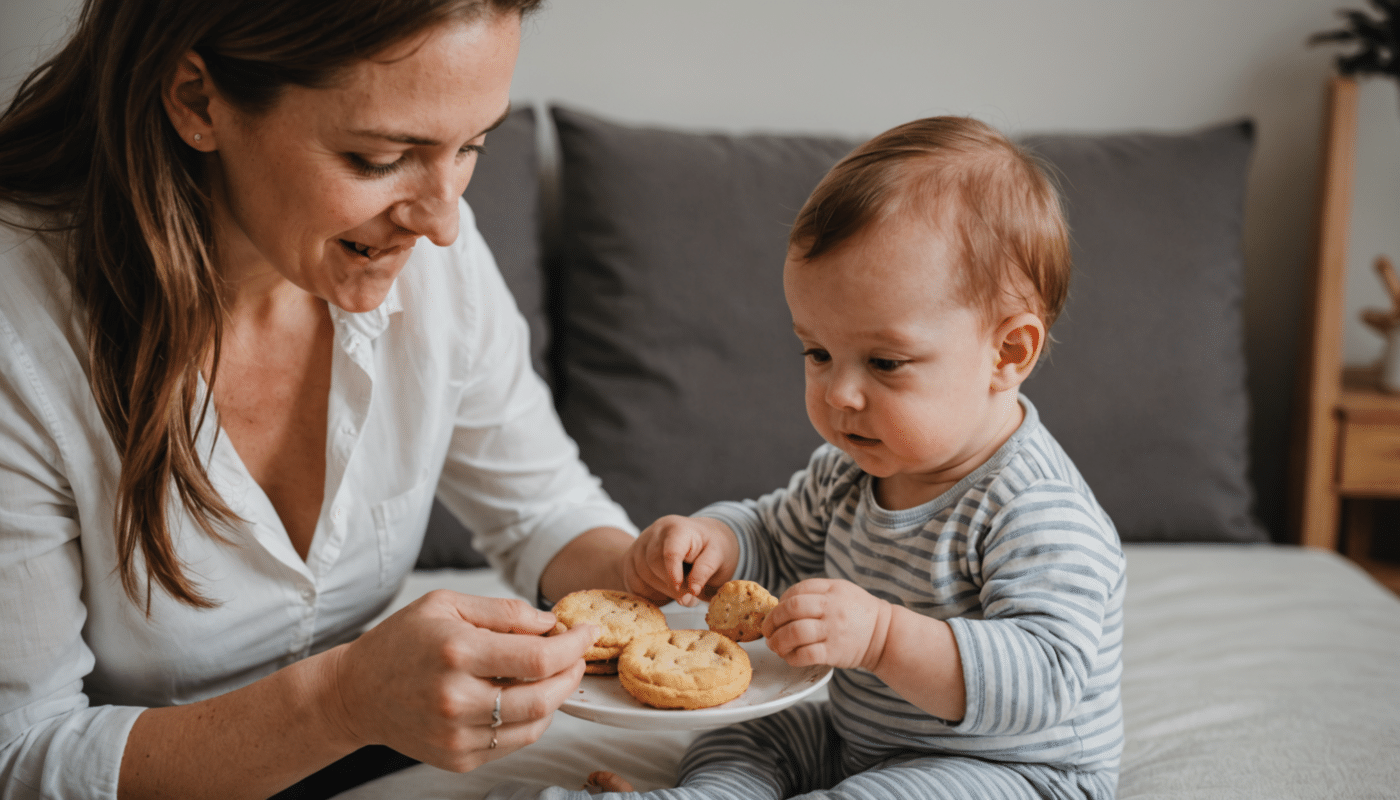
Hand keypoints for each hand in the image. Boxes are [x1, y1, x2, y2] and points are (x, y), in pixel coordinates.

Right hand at [324, 591, 597, 772]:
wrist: (355, 693)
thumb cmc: (401, 641)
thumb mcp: (447, 604)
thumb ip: (504, 612)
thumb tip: (552, 623)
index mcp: (456, 653)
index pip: (537, 658)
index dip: (572, 646)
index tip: (588, 632)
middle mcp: (457, 699)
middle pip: (543, 697)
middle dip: (571, 673)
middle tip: (577, 654)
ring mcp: (456, 735)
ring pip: (534, 725)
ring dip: (556, 698)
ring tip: (555, 674)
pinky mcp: (457, 758)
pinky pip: (513, 742)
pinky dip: (532, 719)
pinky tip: (527, 696)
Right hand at [622, 515, 738, 605]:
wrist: (699, 540)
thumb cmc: (709, 549)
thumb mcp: (718, 557)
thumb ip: (705, 573)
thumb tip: (691, 591)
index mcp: (679, 527)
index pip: (670, 552)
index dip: (676, 575)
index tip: (690, 591)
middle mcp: (656, 531)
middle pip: (653, 563)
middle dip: (671, 585)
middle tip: (689, 595)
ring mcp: (641, 542)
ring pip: (641, 573)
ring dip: (661, 590)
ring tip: (679, 593)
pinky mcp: (632, 555)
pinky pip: (633, 580)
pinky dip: (649, 592)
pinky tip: (665, 592)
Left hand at [762, 579, 891, 670]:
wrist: (885, 634)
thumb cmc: (858, 613)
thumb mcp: (841, 591)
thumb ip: (816, 592)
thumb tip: (782, 603)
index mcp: (832, 590)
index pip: (796, 591)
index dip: (780, 602)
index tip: (777, 612)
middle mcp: (831, 608)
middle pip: (791, 609)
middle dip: (772, 621)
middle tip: (767, 631)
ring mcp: (833, 630)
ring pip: (795, 633)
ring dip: (778, 642)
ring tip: (775, 646)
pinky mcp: (834, 652)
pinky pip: (806, 655)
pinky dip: (792, 657)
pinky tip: (790, 657)